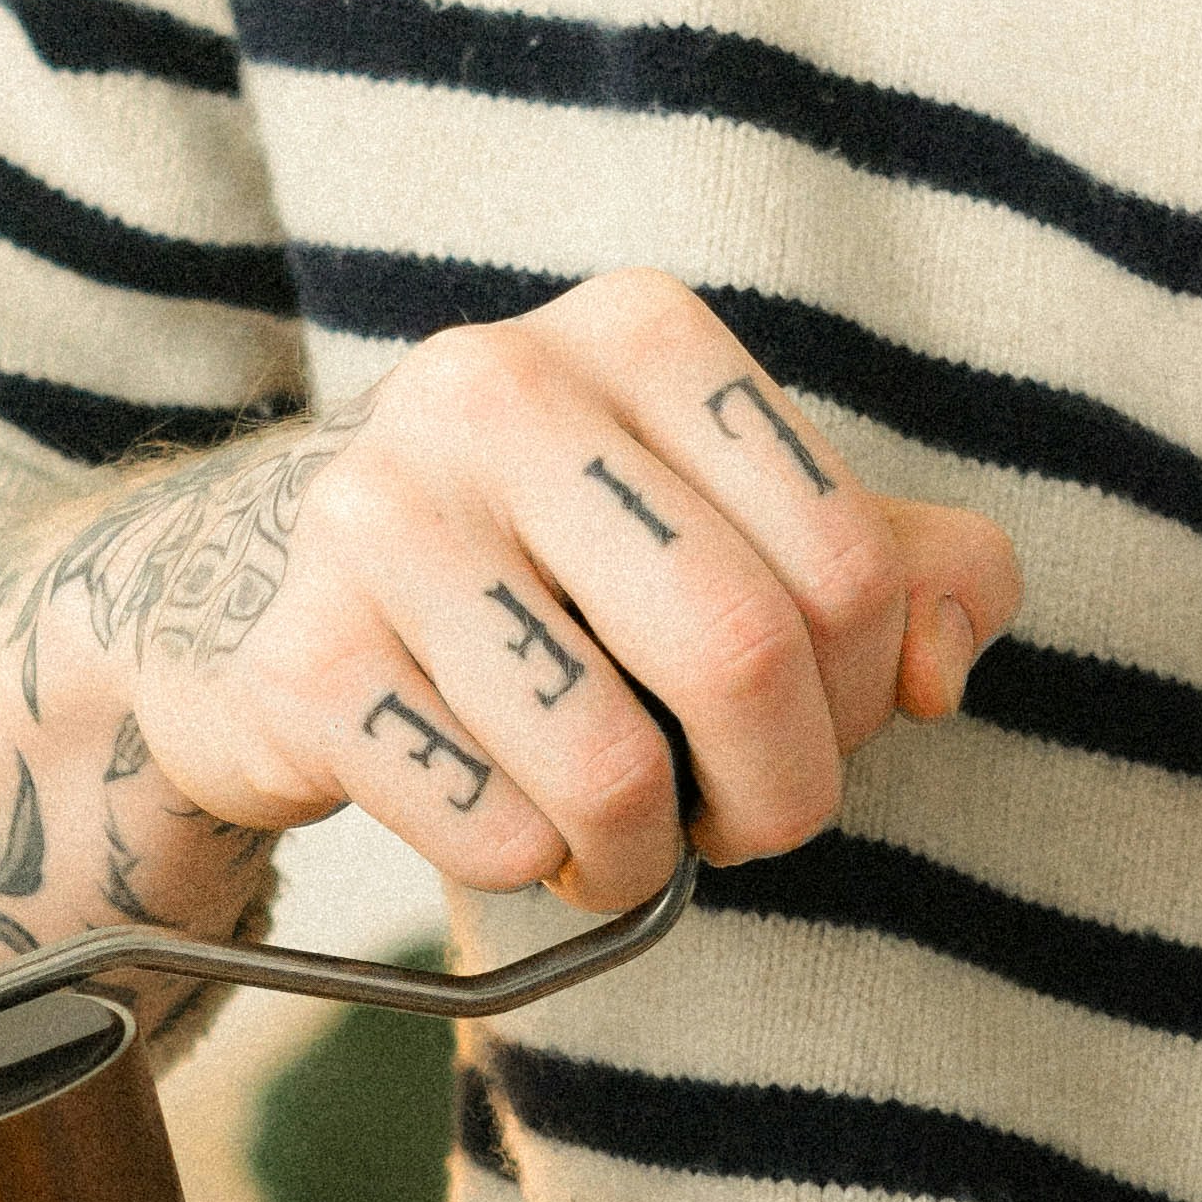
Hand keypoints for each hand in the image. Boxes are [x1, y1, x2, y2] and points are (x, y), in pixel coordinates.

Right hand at [115, 273, 1022, 909]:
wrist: (262, 597)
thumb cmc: (549, 568)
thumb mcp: (734, 526)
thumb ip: (902, 572)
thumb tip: (939, 674)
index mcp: (642, 333)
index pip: (850, 566)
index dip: (862, 703)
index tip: (806, 734)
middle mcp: (501, 387)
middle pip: (743, 656)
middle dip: (774, 798)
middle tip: (734, 829)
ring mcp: (382, 515)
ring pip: (610, 767)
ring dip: (641, 857)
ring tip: (612, 838)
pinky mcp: (301, 657)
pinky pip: (490, 830)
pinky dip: (528, 868)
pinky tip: (507, 825)